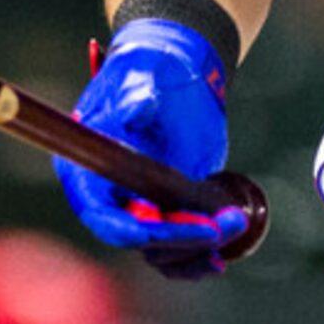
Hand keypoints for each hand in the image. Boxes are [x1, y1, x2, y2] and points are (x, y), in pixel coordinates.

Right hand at [56, 19, 249, 279]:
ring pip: (159, 251)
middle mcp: (107, 195)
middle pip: (138, 240)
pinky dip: (196, 255)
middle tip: (228, 224)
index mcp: (88, 168)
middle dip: (185, 239)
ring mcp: (136, 204)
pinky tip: (221, 254)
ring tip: (235, 224)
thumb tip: (138, 110)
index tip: (197, 228)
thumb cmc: (154, 69)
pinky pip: (174, 247)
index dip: (150, 231)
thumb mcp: (148, 78)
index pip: (108, 218)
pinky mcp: (164, 207)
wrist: (178, 67)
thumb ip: (143, 98)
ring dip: (197, 249)